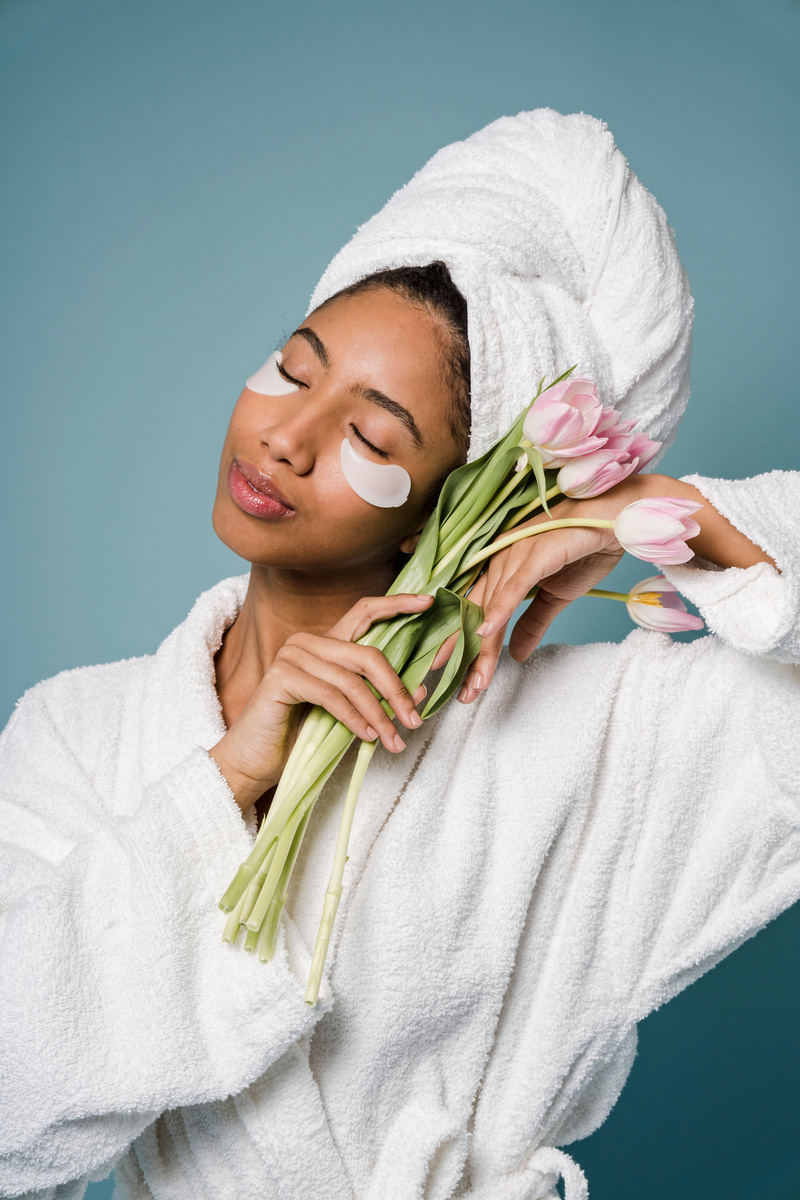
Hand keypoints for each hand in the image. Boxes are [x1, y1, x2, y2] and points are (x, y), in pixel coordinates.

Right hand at [209, 593, 432, 810]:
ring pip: (353, 679)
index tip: (429, 602)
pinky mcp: (281, 677)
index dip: (397, 604)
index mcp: (325, 644)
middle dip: (397, 689)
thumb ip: (378, 698)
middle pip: (368, 653)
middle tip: (415, 720)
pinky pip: (332, 695)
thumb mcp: (350, 715)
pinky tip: (366, 736)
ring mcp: (292, 656)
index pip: (364, 612)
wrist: (255, 762)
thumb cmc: (300, 738)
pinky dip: (354, 718)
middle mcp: (307, 642)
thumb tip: (421, 690)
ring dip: (379, 714)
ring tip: (392, 740)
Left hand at [443, 475, 650, 701]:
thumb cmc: (583, 548)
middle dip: (463, 655)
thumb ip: (532, 624)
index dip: (465, 648)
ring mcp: (513, 553)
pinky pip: (512, 586)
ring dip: (482, 647)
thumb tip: (517, 655)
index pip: (475, 613)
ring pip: (490, 606)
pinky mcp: (534, 552)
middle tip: (454, 690)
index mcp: (500, 568)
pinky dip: (499, 610)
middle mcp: (498, 559)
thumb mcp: (555, 597)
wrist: (615, 519)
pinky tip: (486, 633)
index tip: (457, 681)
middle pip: (474, 613)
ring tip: (475, 681)